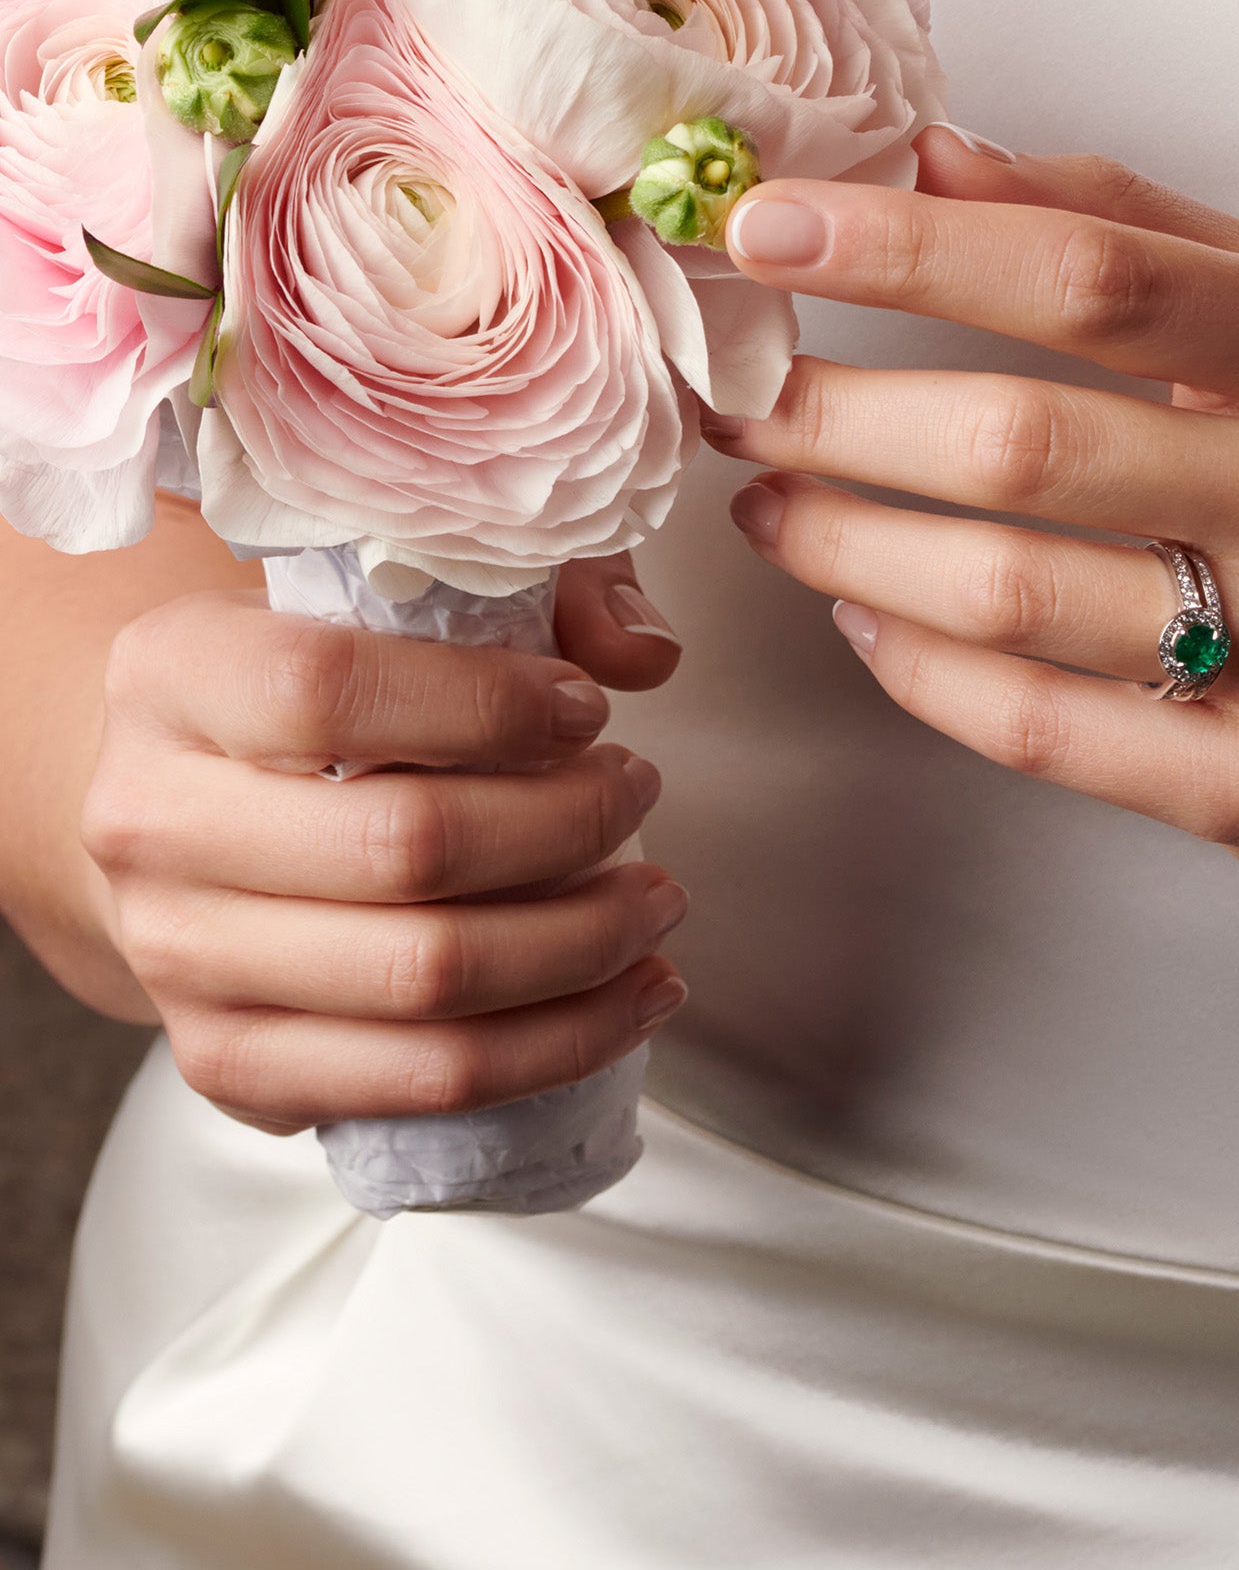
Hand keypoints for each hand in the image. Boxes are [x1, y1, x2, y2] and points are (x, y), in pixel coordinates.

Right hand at [80, 553, 688, 1132]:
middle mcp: (149, 821)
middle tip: (642, 790)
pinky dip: (557, 1046)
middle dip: (568, 825)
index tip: (590, 710)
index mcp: (173, 673)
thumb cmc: (338, 685)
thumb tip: (644, 653)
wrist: (199, 806)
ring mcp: (177, 959)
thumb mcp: (419, 594)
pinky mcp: (228, 1064)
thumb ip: (547, 590)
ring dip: (583, 945)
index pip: (326, 691)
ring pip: (424, 979)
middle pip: (401, 847)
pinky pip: (421, 1081)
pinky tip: (636, 994)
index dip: (487, 705)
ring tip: (657, 899)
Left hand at [710, 128, 1238, 886]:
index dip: (909, 249)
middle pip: (1021, 446)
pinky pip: (1039, 729)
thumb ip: (1132, 228)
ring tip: (770, 504)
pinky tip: (866, 618)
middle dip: (833, 414)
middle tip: (731, 396)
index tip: (768, 228)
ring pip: (1011, 599)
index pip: (1092, 277)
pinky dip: (918, 671)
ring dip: (848, 546)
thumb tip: (932, 158)